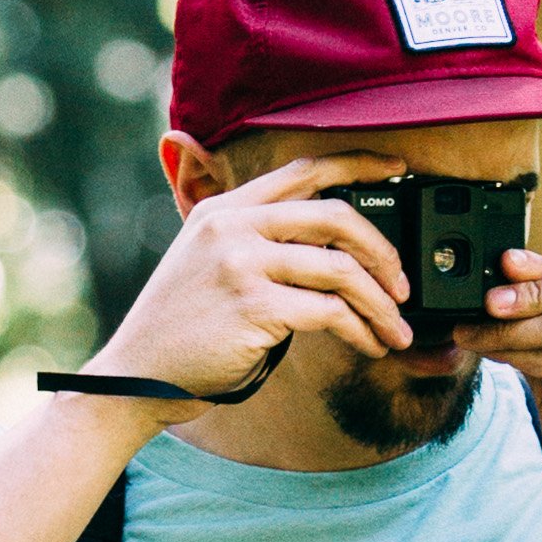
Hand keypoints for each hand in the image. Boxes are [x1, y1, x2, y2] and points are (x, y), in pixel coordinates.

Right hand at [87, 158, 411, 408]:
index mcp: (224, 209)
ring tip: (397, 329)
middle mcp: (233, 226)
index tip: (398, 168)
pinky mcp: (254, 306)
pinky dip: (361, 331)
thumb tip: (333, 251)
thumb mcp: (207, 265)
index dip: (359, 164)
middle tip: (403, 285)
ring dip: (381, 304)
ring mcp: (242, 264)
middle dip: (383, 251)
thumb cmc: (181, 331)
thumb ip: (255, 243)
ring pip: (341, 269)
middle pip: (334, 215)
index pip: (304, 169)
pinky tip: (370, 346)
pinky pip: (330, 312)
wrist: (138, 377)